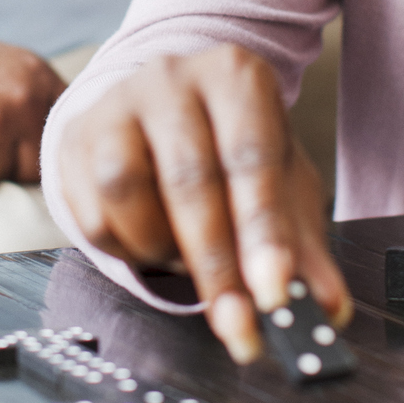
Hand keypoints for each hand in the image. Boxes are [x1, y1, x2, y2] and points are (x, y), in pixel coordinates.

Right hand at [58, 44, 350, 362]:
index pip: (251, 156)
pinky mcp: (75, 141)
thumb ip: (303, 246)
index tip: (274, 293)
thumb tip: (328, 308)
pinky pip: (92, 215)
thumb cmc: (230, 146)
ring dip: (162, 248)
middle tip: (238, 326)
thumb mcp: (280, 181)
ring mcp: (115, 106)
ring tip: (188, 256)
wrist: (160, 112)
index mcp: (234, 76)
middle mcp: (171, 79)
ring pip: (126, 191)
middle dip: (216, 265)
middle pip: (189, 179)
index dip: (263, 230)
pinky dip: (127, 249)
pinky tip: (152, 241)